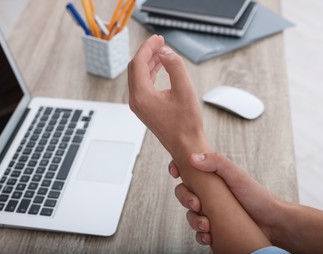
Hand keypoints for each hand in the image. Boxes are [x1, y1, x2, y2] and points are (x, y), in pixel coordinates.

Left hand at [128, 35, 209, 163]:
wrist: (186, 146)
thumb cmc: (187, 124)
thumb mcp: (185, 90)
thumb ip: (175, 67)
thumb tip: (165, 52)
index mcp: (142, 96)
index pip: (138, 64)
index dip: (148, 48)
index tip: (158, 38)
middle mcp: (136, 101)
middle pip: (135, 68)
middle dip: (147, 53)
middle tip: (160, 42)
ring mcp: (139, 106)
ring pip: (138, 77)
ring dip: (148, 62)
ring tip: (161, 51)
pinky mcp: (144, 109)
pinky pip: (143, 85)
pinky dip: (150, 73)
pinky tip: (159, 67)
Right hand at [169, 152, 281, 244]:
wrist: (273, 223)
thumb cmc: (257, 196)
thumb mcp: (236, 175)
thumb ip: (217, 162)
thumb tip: (192, 158)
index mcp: (211, 177)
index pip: (188, 170)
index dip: (177, 169)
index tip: (175, 173)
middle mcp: (209, 193)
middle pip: (184, 193)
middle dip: (185, 199)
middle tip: (196, 204)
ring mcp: (211, 211)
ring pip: (190, 214)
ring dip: (193, 220)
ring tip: (206, 225)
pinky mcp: (215, 228)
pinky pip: (199, 232)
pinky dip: (200, 235)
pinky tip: (208, 236)